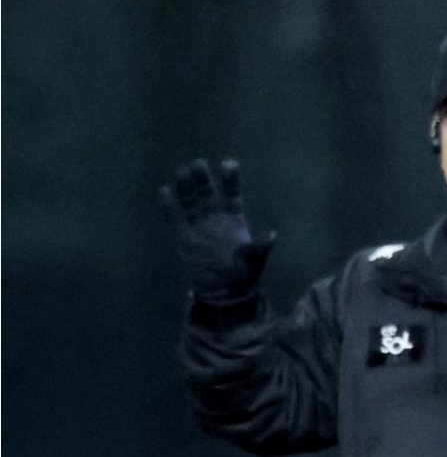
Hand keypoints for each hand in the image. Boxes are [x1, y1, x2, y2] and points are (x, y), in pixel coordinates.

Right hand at [158, 158, 274, 302]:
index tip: (229, 164)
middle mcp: (215, 217)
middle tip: (199, 164)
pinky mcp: (184, 237)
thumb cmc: (243, 275)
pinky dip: (169, 206)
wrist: (225, 293)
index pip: (232, 193)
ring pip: (190, 200)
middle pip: (207, 192)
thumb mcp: (254, 261)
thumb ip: (259, 247)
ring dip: (186, 186)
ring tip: (182, 172)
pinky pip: (175, 218)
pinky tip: (164, 191)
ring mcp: (199, 225)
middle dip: (203, 178)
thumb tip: (271, 236)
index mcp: (234, 218)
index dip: (230, 179)